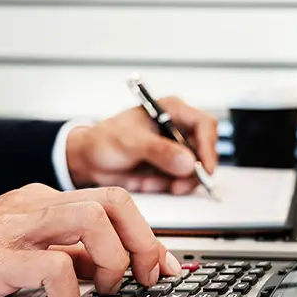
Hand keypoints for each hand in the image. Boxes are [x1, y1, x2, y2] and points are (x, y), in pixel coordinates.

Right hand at [0, 184, 181, 296]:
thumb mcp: (26, 251)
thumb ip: (69, 254)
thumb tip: (117, 268)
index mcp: (43, 201)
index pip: (114, 203)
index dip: (148, 235)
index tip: (164, 266)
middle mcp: (32, 206)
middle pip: (113, 202)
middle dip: (143, 242)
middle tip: (143, 278)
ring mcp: (12, 227)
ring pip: (91, 221)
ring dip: (111, 261)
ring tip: (100, 290)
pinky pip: (52, 265)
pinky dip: (67, 293)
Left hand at [66, 97, 218, 194]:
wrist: (89, 160)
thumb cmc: (104, 140)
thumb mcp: (130, 142)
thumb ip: (159, 150)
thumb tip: (187, 161)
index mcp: (171, 111)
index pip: (204, 125)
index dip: (208, 146)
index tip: (203, 167)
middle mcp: (177, 128)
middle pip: (204, 150)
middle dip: (193, 170)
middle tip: (178, 184)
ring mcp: (175, 149)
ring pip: (195, 169)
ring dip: (178, 181)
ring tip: (152, 182)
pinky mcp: (170, 167)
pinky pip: (182, 180)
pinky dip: (167, 186)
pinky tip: (148, 182)